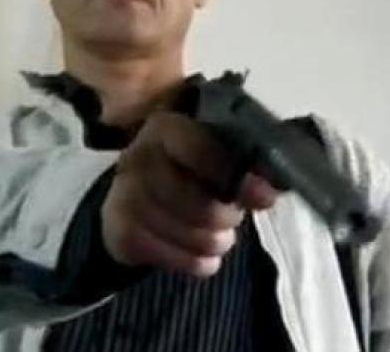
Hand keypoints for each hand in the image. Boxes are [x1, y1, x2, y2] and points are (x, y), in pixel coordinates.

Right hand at [101, 111, 278, 276]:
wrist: (142, 189)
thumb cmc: (191, 166)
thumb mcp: (216, 151)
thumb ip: (244, 162)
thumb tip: (271, 187)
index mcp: (167, 127)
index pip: (200, 150)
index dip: (235, 176)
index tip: (265, 199)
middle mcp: (138, 156)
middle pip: (193, 201)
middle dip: (225, 217)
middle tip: (234, 218)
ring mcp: (123, 194)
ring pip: (183, 232)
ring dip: (212, 242)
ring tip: (221, 237)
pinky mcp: (117, 231)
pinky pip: (165, 257)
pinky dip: (193, 262)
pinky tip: (204, 257)